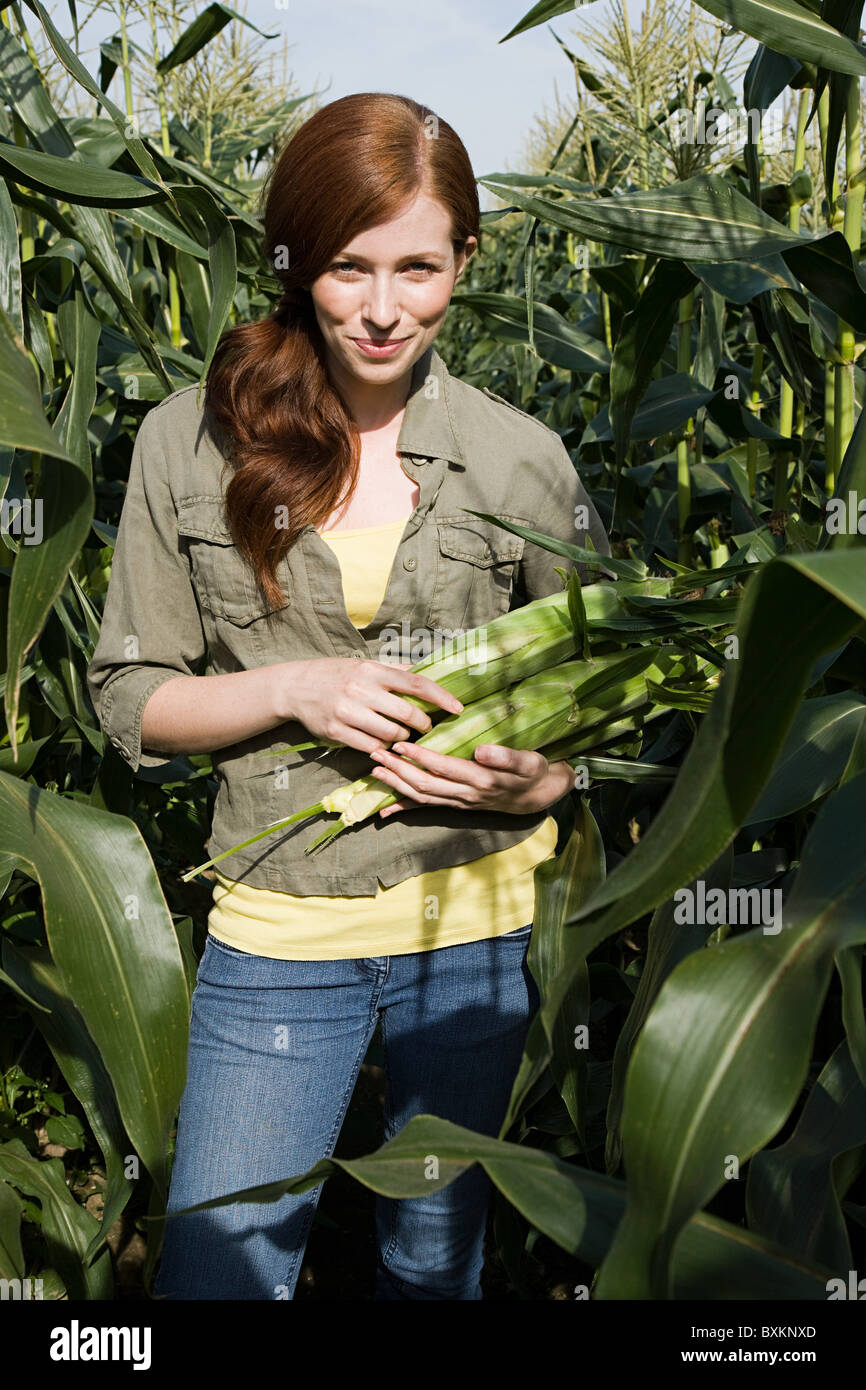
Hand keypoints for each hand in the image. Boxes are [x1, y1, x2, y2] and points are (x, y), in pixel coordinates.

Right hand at [270, 658, 462, 755]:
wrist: (295, 687)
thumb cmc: (337, 674)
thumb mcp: (365, 666)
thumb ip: (396, 672)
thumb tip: (431, 672)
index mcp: (373, 671)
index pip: (416, 684)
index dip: (441, 697)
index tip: (458, 708)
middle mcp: (361, 689)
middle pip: (407, 715)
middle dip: (423, 725)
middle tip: (426, 727)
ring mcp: (347, 712)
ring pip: (391, 735)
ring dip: (403, 739)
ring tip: (402, 735)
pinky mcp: (336, 732)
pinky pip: (371, 748)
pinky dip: (382, 748)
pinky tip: (383, 743)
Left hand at [368, 742, 576, 817]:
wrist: (536, 797)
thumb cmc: (532, 773)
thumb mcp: (529, 762)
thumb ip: (507, 757)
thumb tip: (481, 751)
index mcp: (480, 780)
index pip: (443, 768)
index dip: (419, 757)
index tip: (399, 745)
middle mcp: (465, 795)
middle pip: (424, 784)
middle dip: (398, 770)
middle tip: (376, 753)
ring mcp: (458, 802)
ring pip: (420, 797)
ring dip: (396, 785)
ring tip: (375, 770)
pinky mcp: (455, 805)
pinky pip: (426, 808)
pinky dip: (404, 808)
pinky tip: (385, 810)